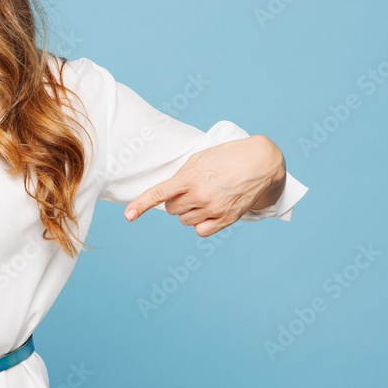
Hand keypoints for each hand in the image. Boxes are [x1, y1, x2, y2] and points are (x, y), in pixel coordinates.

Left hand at [123, 135, 284, 236]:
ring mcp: (214, 208)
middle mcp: (200, 195)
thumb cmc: (226, 157)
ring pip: (184, 220)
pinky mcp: (227, 218)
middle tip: (193, 188)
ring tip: (206, 195)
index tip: (128, 215)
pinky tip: (210, 210)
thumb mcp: (199, 159)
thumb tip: (168, 194)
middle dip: (177, 200)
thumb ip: (181, 176)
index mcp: (190, 178)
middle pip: (172, 209)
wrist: (259, 162)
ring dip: (189, 211)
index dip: (141, 204)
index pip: (159, 193)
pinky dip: (200, 223)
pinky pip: (201, 230)